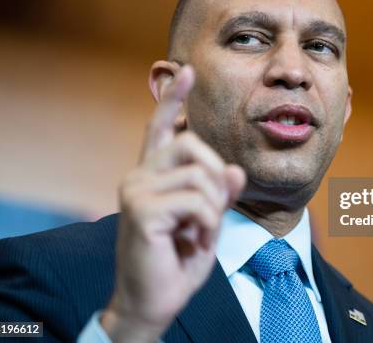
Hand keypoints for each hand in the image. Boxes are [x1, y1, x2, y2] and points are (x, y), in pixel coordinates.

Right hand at [100, 64, 245, 341]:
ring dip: (213, 209)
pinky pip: (196, 201)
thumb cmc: (177, 261)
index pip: (160, 128)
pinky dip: (207, 224)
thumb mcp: (207, 223)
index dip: (173, 100)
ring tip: (199, 233)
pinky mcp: (140, 209)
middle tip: (211, 212)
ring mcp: (135, 190)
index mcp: (153, 176)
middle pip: (192, 144)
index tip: (186, 71)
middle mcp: (139, 176)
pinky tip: (193, 241)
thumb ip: (219, 195)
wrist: (152, 302)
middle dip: (216, 177)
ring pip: (199, 174)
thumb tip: (236, 170)